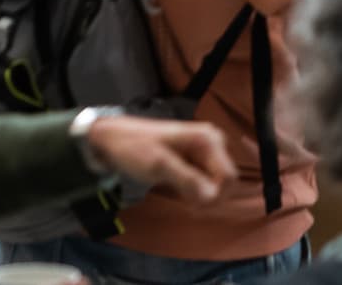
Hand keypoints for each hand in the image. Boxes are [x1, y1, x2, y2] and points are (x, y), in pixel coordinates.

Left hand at [82, 116, 228, 202]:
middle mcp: (211, 141)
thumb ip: (187, 180)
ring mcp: (203, 150)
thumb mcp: (159, 165)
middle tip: (181, 197)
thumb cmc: (133, 148)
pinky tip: (177, 188)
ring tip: (176, 190)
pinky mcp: (194, 159)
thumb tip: (212, 197)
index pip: (229, 177)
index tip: (192, 203)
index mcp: (207, 139)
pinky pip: (205, 182)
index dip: (214, 195)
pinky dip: (194, 190)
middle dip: (207, 195)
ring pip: (215, 184)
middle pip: (225, 182)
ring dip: (200, 195)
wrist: (112, 139)